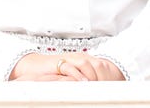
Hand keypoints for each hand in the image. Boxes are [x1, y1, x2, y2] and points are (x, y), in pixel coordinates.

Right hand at [10, 52, 125, 80]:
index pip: (102, 67)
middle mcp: (81, 58)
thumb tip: (97, 91)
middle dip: (103, 77)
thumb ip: (84, 81)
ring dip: (92, 76)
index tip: (112, 88)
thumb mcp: (74, 77)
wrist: (37, 67)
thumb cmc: (56, 73)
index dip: (107, 77)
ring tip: (95, 87)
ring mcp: (71, 59)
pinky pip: (71, 67)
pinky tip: (82, 83)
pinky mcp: (61, 62)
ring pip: (87, 65)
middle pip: (97, 65)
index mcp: (86, 61)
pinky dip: (78, 75)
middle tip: (106, 89)